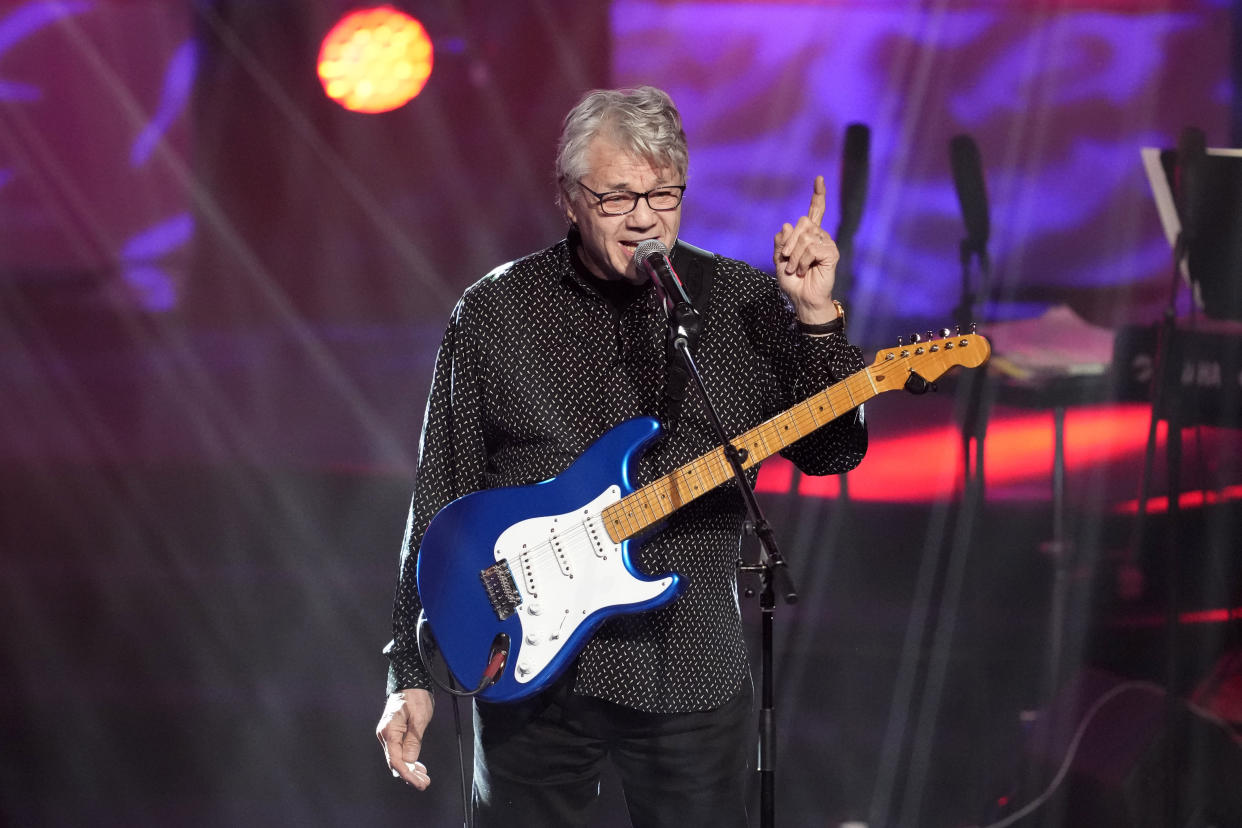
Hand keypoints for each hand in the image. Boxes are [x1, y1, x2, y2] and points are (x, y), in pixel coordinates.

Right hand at [376, 688, 434, 789]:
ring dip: (410, 770)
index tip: (419, 783)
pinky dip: (409, 761)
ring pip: (397, 759)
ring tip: (424, 778)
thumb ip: (414, 741)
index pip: (396, 760)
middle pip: (395, 762)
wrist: (410, 681)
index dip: (407, 774)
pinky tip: (418, 768)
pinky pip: (399, 752)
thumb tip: (410, 761)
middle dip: (410, 776)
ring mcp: (388, 735)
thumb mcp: (419, 718)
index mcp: (389, 731)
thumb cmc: (415, 696)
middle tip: (425, 783)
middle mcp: (385, 735)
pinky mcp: (394, 734)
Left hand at [773, 175, 839, 323]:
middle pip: (803, 222)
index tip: (819, 178)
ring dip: (794, 256)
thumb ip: (781, 243)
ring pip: (805, 236)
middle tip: (787, 259)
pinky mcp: (831, 253)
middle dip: (789, 241)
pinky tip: (804, 271)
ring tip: (795, 269)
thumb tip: (787, 225)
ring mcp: (827, 244)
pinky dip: (802, 261)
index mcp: (808, 236)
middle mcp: (820, 236)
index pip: (815, 212)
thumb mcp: (780, 260)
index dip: (818, 196)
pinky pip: (812, 248)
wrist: (801, 299)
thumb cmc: (792, 281)